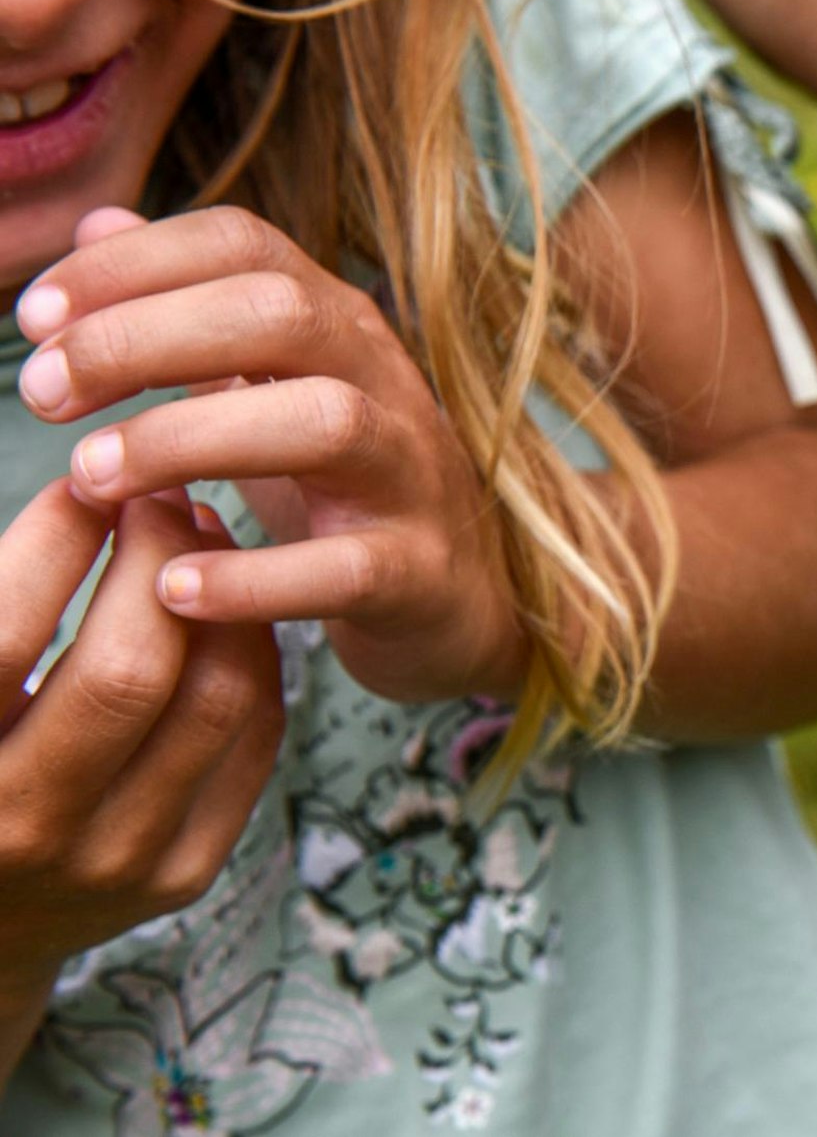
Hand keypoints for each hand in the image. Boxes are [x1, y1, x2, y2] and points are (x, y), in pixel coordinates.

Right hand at [0, 484, 282, 998]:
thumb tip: (78, 496)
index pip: (2, 637)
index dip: (53, 541)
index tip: (83, 483)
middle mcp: (23, 829)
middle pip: (130, 668)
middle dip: (156, 560)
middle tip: (158, 496)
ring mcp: (113, 861)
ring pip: (214, 698)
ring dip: (222, 598)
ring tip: (198, 538)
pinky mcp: (182, 872)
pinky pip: (252, 739)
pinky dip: (250, 656)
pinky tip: (226, 608)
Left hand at [12, 207, 527, 702]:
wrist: (464, 601)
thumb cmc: (346, 489)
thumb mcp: (270, 387)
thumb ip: (186, 309)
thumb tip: (96, 224)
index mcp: (338, 326)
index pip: (242, 245)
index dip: (131, 266)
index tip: (33, 318)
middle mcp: (384, 381)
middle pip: (280, 314)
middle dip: (144, 338)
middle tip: (42, 393)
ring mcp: (412, 475)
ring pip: (322, 421)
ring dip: (190, 440)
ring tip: (91, 477)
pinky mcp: (421, 571)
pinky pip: (347, 567)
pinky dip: (256, 578)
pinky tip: (173, 588)